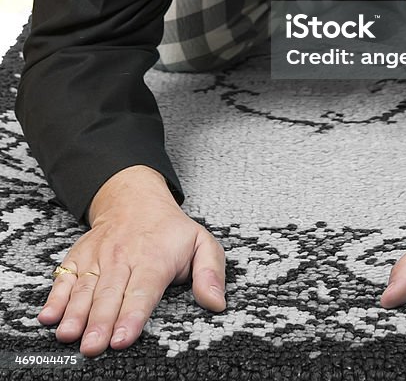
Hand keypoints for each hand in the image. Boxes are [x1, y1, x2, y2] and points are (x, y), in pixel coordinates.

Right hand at [36, 170, 225, 357]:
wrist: (135, 198)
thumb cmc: (169, 230)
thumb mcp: (201, 243)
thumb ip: (211, 273)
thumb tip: (217, 302)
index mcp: (154, 259)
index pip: (143, 290)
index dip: (132, 315)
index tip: (123, 338)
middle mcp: (123, 258)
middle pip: (110, 294)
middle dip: (100, 322)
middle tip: (93, 347)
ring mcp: (98, 258)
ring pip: (85, 288)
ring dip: (75, 313)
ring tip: (68, 335)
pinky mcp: (79, 258)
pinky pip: (64, 277)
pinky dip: (55, 296)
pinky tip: (48, 315)